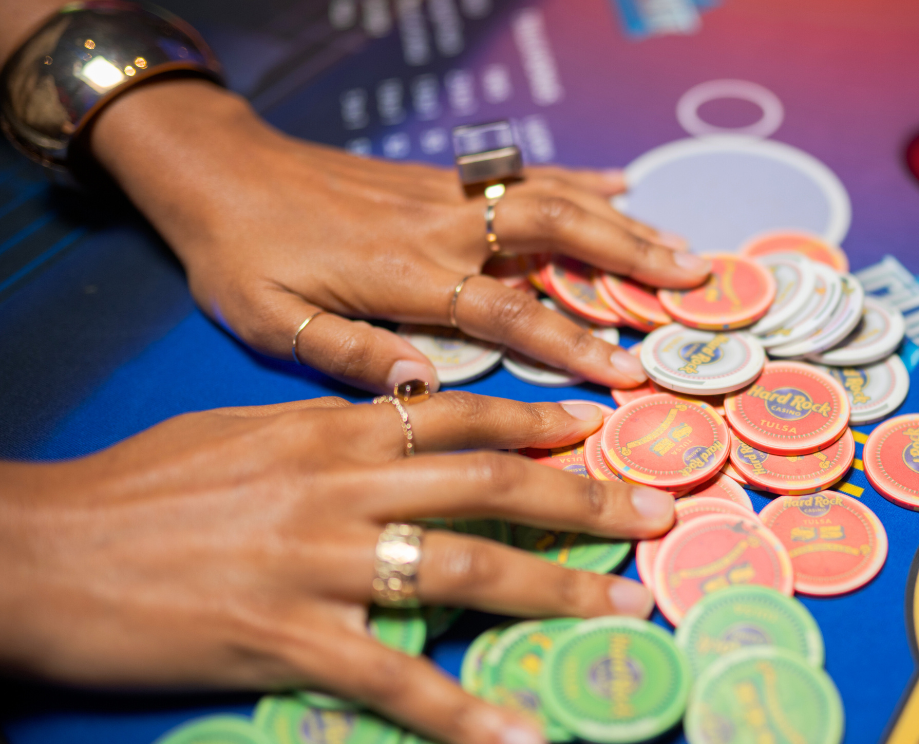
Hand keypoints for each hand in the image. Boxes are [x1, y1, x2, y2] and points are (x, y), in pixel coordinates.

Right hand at [0, 393, 674, 743]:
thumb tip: (403, 420)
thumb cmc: (140, 488)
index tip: (596, 430)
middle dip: (583, 498)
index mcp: (330, 429)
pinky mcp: (286, 639)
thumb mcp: (245, 432)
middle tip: (655, 513)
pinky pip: (395, 680)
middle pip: (489, 484)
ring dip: (557, 591)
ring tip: (626, 607)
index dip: (536, 422)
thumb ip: (332, 429)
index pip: (459, 415)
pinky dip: (464, 715)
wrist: (44, 547)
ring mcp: (318, 561)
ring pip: (464, 567)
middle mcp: (339, 484)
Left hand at [88, 80, 708, 392]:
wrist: (215, 170)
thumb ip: (350, 354)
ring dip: (623, 221)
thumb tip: (424, 387)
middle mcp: (439, 227)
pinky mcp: (440, 178)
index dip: (570, 344)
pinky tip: (624, 185)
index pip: (507, 311)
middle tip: (692, 284)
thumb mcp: (272, 320)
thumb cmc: (241, 257)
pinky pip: (523, 173)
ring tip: (683, 248)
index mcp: (404, 274)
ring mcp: (446, 196)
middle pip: (554, 233)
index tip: (626, 375)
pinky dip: (580, 178)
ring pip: (551, 199)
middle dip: (628, 259)